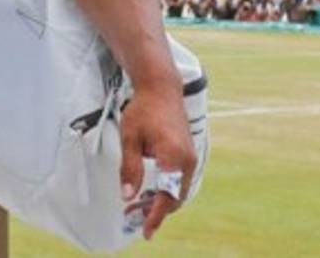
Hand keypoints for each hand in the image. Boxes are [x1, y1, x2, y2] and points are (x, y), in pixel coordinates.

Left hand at [119, 82, 196, 240]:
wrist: (161, 89)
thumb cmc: (143, 110)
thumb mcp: (130, 138)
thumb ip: (130, 168)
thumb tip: (128, 196)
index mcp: (173, 156)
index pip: (166, 195)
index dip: (155, 215)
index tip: (145, 230)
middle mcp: (187, 160)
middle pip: (175, 197)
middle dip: (156, 210)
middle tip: (134, 217)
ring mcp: (190, 158)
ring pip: (178, 190)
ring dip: (162, 201)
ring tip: (139, 208)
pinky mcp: (189, 155)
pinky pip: (180, 181)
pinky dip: (167, 190)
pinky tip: (150, 192)